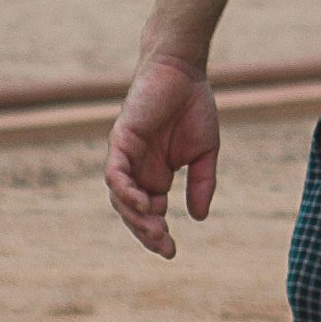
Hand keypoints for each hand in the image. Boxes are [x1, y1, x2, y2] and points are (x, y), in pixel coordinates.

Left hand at [105, 52, 221, 258]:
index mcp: (155, 175)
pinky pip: (115, 173)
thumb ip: (201, 184)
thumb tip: (199, 218)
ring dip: (135, 217)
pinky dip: (125, 190)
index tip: (172, 250)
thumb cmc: (193, 106)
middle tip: (164, 247)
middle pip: (131, 211)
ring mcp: (126, 156)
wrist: (183, 71)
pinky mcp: (120, 140)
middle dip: (145, 232)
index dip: (156, 233)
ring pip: (120, 197)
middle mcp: (136, 169)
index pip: (149, 213)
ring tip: (155, 230)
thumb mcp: (205, 153)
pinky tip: (142, 204)